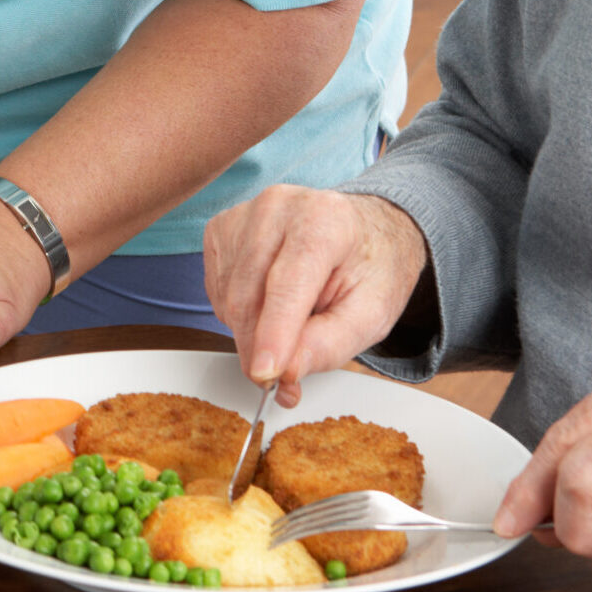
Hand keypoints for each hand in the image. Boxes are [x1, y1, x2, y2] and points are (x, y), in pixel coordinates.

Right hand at [203, 186, 427, 405]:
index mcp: (323, 219)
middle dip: (260, 349)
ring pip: (229, 297)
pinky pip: (217, 290)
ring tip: (290, 331)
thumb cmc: (368, 267)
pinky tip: (269, 305)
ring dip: (251, 333)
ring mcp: (243, 214)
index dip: (274, 332)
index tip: (265, 373)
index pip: (288, 283)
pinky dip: (239, 314)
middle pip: (249, 295)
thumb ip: (332, 343)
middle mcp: (276, 207)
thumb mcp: (373, 313)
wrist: (360, 230)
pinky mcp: (221, 228)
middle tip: (284, 384)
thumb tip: (288, 370)